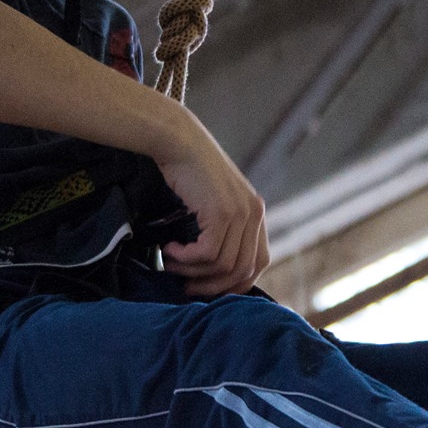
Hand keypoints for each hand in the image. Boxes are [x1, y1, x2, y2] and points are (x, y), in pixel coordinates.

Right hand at [153, 117, 269, 297]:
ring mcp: (240, 213)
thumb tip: (212, 269)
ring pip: (222, 265)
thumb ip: (222, 228)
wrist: (178, 140)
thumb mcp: (213, 201)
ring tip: (170, 263)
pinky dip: (185, 258)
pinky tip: (169, 248)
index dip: (236, 283)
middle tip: (185, 287)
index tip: (209, 287)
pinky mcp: (221, 213)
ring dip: (192, 271)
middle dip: (213, 286)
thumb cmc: (188, 171)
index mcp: (256, 213)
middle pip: (243, 270)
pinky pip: (207, 254)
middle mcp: (254, 214)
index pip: (259, 263)